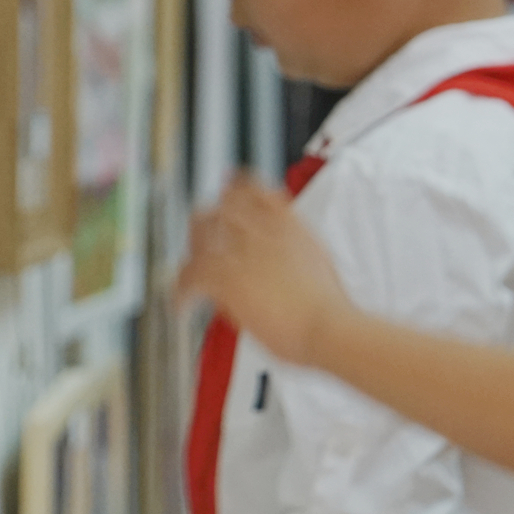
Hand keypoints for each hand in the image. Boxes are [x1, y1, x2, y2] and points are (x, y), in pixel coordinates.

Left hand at [175, 173, 352, 367]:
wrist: (329, 325)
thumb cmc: (330, 308)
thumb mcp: (320, 263)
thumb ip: (297, 252)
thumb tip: (286, 263)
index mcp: (289, 224)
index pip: (255, 190)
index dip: (237, 189)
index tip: (228, 190)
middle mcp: (263, 230)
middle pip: (222, 206)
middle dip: (208, 220)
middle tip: (201, 240)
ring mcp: (242, 250)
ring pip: (200, 234)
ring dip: (192, 253)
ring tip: (189, 274)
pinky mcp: (226, 277)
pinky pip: (190, 275)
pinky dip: (183, 292)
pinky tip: (184, 306)